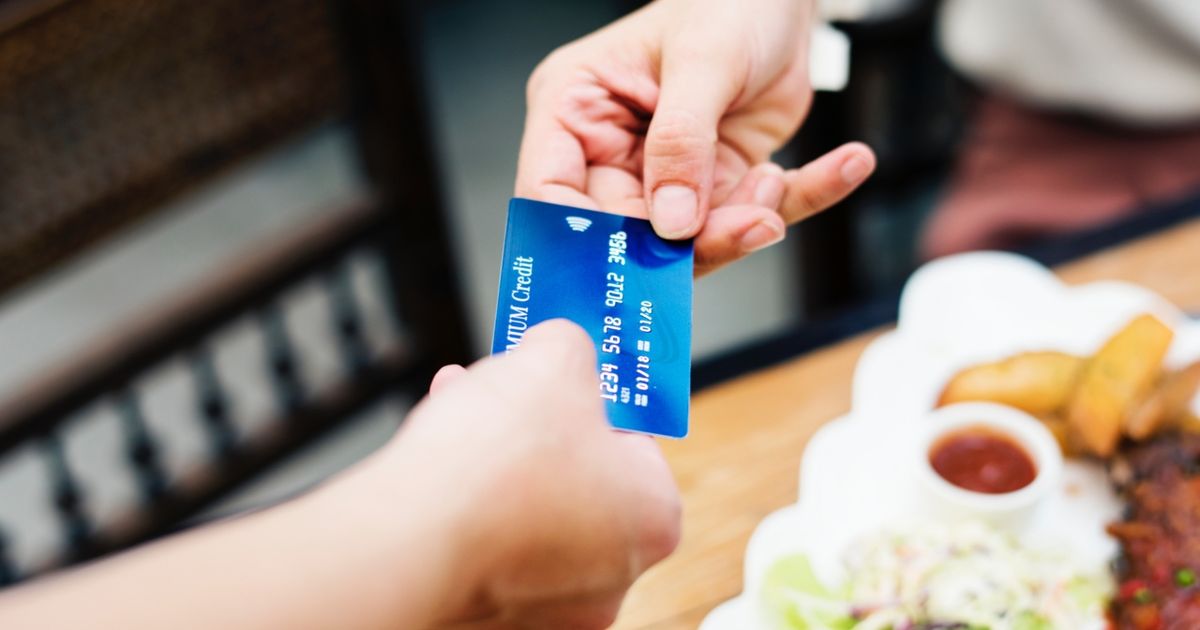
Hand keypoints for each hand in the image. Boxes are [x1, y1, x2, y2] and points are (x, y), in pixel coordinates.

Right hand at [367, 320, 680, 628]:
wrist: (410, 538)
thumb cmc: (496, 462)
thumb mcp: (553, 359)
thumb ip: (570, 346)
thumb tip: (562, 347)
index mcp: (653, 517)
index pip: (637, 443)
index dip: (597, 401)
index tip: (568, 380)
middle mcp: (612, 575)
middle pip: (580, 479)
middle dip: (538, 427)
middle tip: (510, 390)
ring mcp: (551, 606)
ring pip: (528, 511)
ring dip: (496, 458)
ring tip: (459, 406)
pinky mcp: (492, 619)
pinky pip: (486, 546)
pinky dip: (467, 505)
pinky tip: (439, 459)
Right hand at [517, 0, 874, 274]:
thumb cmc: (725, 3)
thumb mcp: (702, 61)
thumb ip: (682, 142)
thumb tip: (672, 221)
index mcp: (576, 110)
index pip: (552, 194)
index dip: (585, 239)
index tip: (635, 261)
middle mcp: (613, 150)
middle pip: (628, 232)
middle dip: (691, 240)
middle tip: (747, 225)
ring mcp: (667, 175)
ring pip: (692, 239)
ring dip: (746, 222)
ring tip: (779, 184)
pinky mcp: (721, 184)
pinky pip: (757, 211)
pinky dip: (807, 194)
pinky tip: (847, 165)